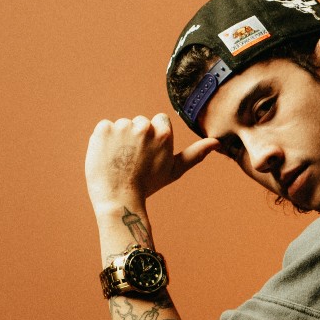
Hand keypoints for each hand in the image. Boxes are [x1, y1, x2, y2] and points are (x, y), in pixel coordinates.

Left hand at [84, 113, 217, 211]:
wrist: (118, 199)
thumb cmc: (148, 186)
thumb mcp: (174, 170)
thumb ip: (195, 154)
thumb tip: (217, 142)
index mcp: (163, 134)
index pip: (159, 121)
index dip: (153, 138)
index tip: (148, 154)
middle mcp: (144, 126)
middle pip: (140, 123)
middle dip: (136, 138)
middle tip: (133, 161)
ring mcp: (122, 126)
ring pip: (122, 126)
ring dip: (119, 140)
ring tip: (120, 161)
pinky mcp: (103, 129)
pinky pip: (104, 128)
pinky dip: (103, 141)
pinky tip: (107, 157)